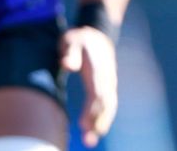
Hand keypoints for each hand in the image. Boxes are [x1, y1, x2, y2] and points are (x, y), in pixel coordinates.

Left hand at [61, 26, 117, 147]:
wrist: (99, 36)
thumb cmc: (81, 40)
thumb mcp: (72, 40)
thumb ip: (69, 52)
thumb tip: (66, 65)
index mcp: (98, 68)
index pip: (97, 92)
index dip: (91, 109)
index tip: (82, 124)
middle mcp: (107, 78)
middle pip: (106, 103)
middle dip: (98, 122)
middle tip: (88, 139)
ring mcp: (110, 83)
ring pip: (109, 106)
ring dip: (101, 124)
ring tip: (90, 141)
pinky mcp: (109, 88)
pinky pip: (109, 105)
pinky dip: (104, 119)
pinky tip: (96, 131)